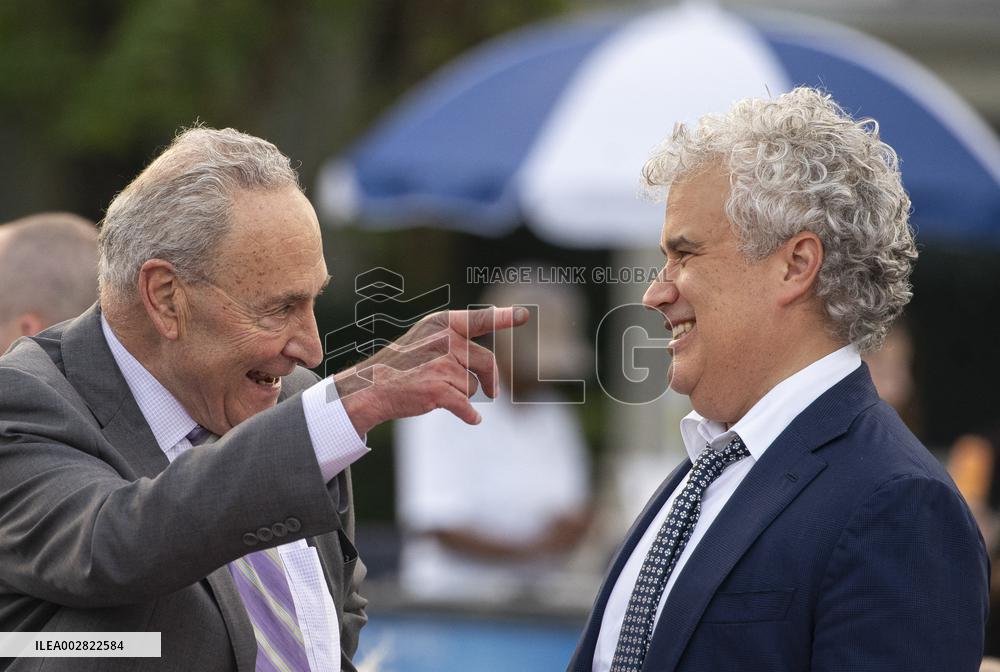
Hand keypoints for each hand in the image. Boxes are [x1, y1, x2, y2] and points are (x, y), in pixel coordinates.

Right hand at [334, 306, 528, 434]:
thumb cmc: (404, 365)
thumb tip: (491, 369)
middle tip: (493, 392)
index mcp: (443, 323)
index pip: (480, 319)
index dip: (504, 318)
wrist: (372, 387)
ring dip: (463, 394)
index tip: (524, 315)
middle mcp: (444, 340)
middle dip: (490, 379)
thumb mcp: (427, 339)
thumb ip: (457, 342)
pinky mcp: (439, 389)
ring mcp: (441, 364)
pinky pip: (466, 406)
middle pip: (486, 361)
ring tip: (439, 391)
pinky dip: (469, 415)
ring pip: (473, 386)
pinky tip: (472, 418)